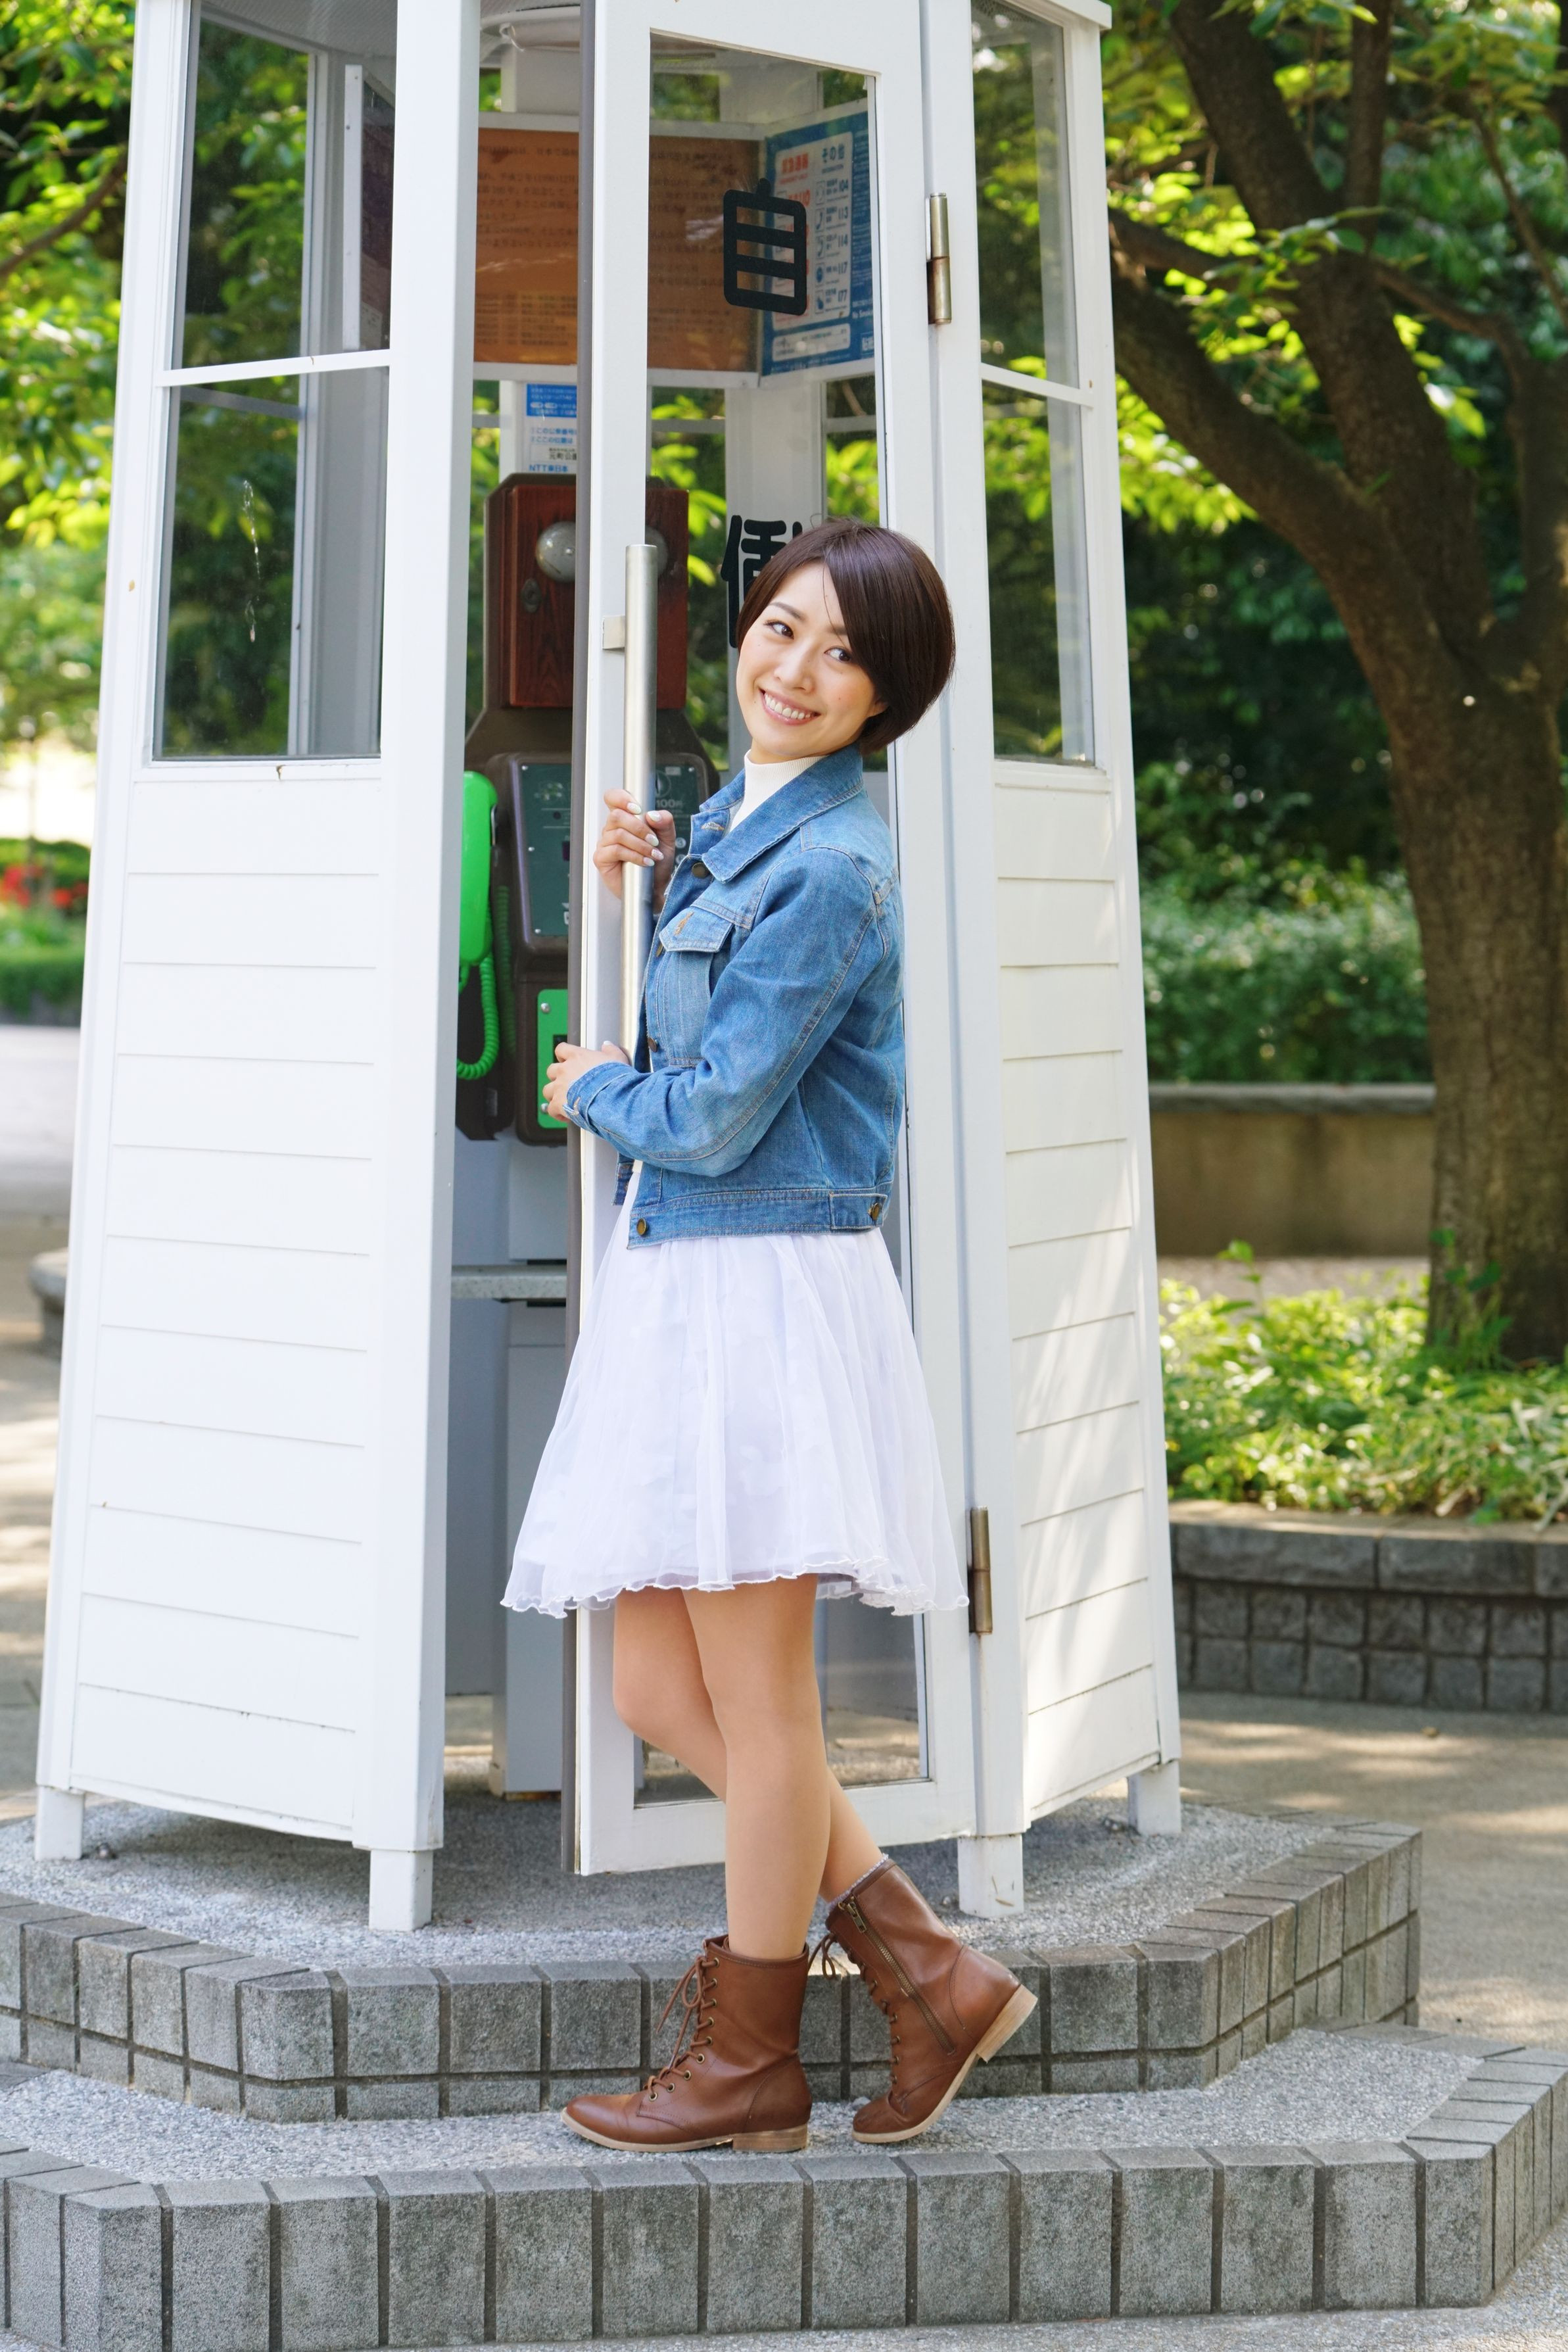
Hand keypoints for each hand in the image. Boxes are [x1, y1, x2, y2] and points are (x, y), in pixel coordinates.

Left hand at [544, 1038, 629, 1122]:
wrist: (610, 1098)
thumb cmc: (613, 1079)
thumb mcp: (617, 1060)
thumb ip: (611, 1051)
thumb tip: (607, 1046)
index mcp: (577, 1057)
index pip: (561, 1049)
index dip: (563, 1055)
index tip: (566, 1059)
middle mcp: (565, 1070)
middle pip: (551, 1070)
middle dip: (557, 1076)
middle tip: (567, 1083)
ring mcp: (560, 1087)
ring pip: (547, 1090)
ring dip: (554, 1095)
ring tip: (564, 1100)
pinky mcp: (558, 1104)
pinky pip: (551, 1109)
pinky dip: (557, 1113)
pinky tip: (566, 1116)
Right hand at [593, 790, 676, 908]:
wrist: (656, 886)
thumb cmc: (657, 862)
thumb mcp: (667, 839)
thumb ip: (665, 822)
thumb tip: (652, 815)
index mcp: (625, 819)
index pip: (613, 798)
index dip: (621, 798)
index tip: (638, 808)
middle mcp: (611, 829)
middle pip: (616, 816)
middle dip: (639, 828)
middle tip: (654, 840)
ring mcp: (604, 843)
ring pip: (618, 834)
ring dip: (640, 844)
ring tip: (653, 855)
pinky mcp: (601, 858)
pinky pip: (615, 850)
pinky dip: (634, 855)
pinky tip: (645, 862)